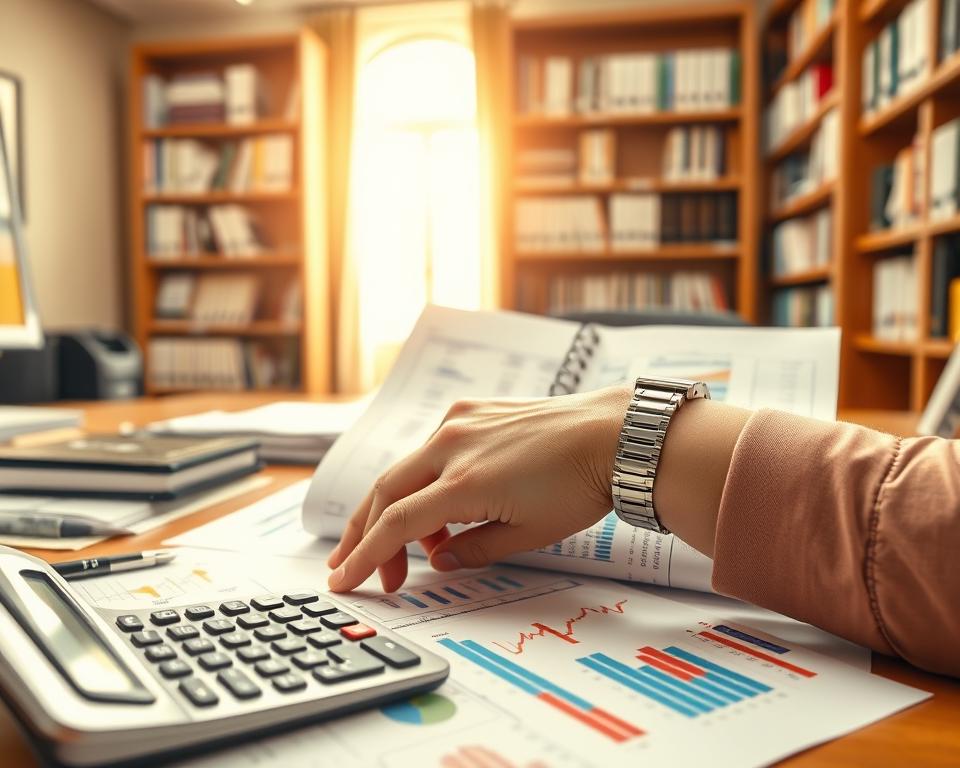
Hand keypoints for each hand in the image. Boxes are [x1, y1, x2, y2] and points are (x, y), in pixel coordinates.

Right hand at [326, 384, 633, 592]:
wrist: (613, 434)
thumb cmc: (580, 485)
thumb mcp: (528, 535)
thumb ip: (473, 551)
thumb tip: (438, 558)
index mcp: (463, 483)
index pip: (395, 525)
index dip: (364, 557)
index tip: (342, 581)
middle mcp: (452, 445)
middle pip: (384, 492)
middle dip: (363, 534)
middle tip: (353, 567)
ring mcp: (461, 422)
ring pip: (404, 468)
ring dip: (394, 507)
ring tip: (409, 546)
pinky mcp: (473, 411)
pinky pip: (430, 448)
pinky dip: (422, 480)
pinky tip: (436, 505)